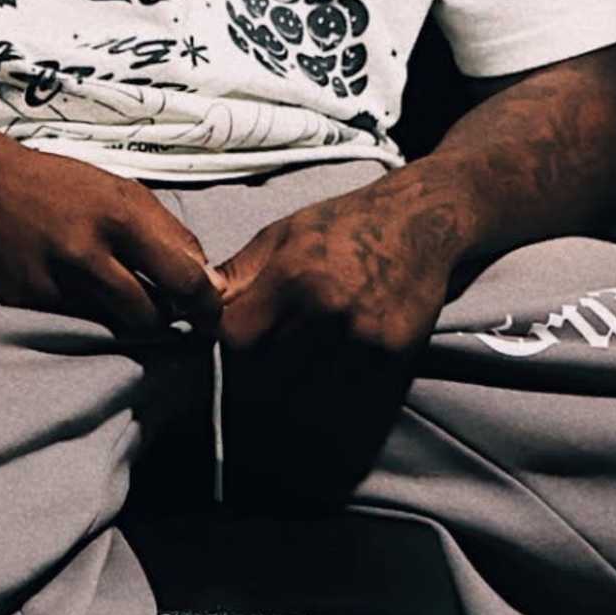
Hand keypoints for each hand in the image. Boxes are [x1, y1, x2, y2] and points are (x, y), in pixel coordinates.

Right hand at [0, 132, 224, 359]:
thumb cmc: (59, 184)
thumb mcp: (121, 190)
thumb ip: (168, 232)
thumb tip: (208, 279)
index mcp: (119, 215)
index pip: (183, 278)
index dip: (205, 306)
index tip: (209, 315)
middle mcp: (87, 252)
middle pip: (149, 315)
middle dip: (163, 318)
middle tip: (165, 311)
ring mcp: (54, 281)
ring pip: (113, 325)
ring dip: (125, 318)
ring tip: (118, 295)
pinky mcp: (27, 302)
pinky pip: (76, 323)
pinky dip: (87, 314)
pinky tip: (76, 289)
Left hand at [214, 170, 467, 487]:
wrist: (423, 221)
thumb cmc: (346, 224)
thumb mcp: (284, 233)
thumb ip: (239, 274)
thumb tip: (193, 306)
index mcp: (294, 275)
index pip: (237, 340)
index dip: (228, 348)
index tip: (233, 344)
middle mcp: (328, 309)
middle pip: (267, 373)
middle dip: (255, 374)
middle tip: (260, 365)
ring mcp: (363, 336)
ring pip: (305, 391)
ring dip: (292, 389)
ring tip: (293, 371)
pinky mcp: (393, 355)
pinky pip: (347, 392)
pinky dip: (332, 390)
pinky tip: (330, 368)